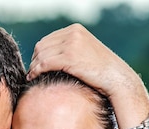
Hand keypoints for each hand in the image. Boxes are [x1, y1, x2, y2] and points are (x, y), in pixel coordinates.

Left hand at [27, 24, 148, 128]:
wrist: (117, 79)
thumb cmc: (102, 71)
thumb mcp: (86, 52)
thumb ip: (71, 49)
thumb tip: (52, 56)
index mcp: (76, 29)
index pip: (47, 39)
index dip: (39, 53)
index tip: (36, 65)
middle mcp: (73, 33)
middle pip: (42, 46)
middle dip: (34, 60)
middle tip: (31, 72)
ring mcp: (71, 44)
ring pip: (41, 54)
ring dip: (33, 66)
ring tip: (31, 76)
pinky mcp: (69, 57)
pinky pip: (44, 63)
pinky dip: (36, 70)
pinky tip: (33, 77)